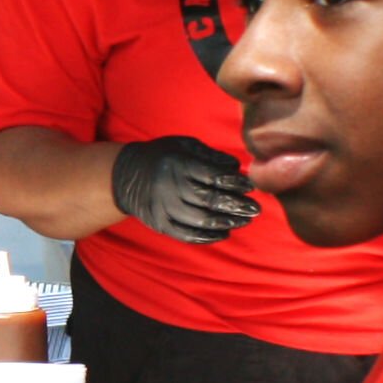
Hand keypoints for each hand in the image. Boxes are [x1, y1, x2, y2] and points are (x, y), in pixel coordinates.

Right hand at [108, 135, 258, 243]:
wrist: (126, 176)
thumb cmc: (164, 157)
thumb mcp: (183, 146)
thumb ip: (210, 156)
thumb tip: (236, 168)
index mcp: (176, 164)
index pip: (211, 176)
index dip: (233, 182)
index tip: (250, 186)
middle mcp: (169, 187)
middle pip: (208, 200)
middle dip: (235, 205)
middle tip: (255, 209)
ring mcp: (163, 208)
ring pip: (200, 220)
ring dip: (226, 222)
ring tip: (244, 221)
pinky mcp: (160, 224)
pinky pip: (186, 234)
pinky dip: (208, 236)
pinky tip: (225, 232)